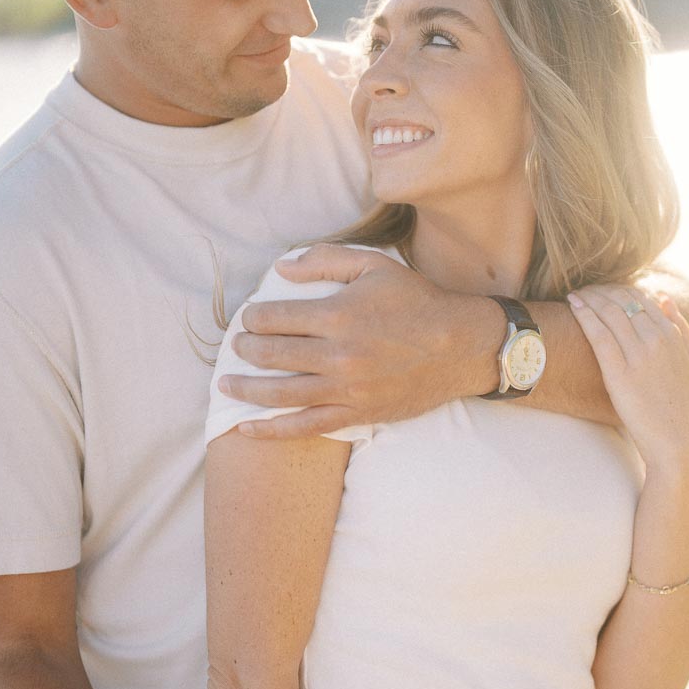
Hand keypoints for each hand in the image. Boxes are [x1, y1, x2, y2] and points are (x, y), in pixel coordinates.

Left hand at [219, 244, 503, 438]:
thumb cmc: (417, 302)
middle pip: (271, 355)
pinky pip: (304, 426)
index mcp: (338, 315)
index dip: (253, 317)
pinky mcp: (356, 414)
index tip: (250, 317)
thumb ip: (324, 260)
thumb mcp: (373, 266)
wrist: (461, 347)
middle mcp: (337, 355)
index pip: (274, 318)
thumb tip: (281, 268)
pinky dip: (271, 429)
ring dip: (246, 388)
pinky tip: (246, 427)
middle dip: (245, 349)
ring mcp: (346, 389)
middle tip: (237, 345)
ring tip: (227, 382)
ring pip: (280, 393)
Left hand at [567, 284, 688, 467]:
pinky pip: (599, 335)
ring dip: (589, 298)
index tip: (602, 289)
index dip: (619, 289)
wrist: (676, 438)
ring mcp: (639, 355)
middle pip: (623, 301)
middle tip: (584, 288)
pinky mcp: (620, 372)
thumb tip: (665, 298)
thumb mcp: (688, 361)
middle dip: (601, 290)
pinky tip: (573, 305)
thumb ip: (681, 328)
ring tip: (574, 294)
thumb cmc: (679, 402)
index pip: (642, 299)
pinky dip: (584, 315)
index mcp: (672, 335)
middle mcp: (657, 339)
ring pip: (609, 313)